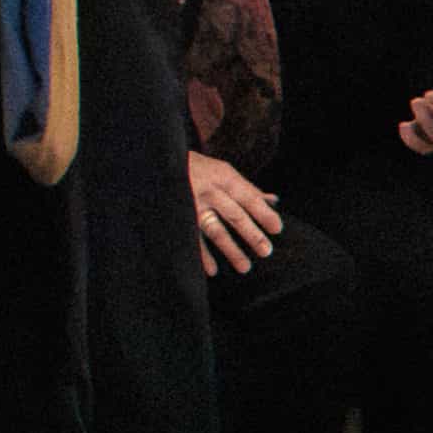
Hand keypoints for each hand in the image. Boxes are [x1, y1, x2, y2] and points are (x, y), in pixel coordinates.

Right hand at [187, 152, 280, 275]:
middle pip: (235, 215)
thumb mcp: (220, 171)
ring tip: (245, 267)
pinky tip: (213, 270)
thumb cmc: (195, 168)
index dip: (264, 213)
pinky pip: (192, 239)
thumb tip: (273, 200)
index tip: (277, 229)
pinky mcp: (177, 216)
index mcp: (223, 177)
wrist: (156, 162)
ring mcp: (192, 204)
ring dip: (231, 250)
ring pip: (215, 230)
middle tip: (266, 252)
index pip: (249, 197)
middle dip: (252, 235)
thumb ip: (246, 188)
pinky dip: (202, 255)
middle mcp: (209, 190)